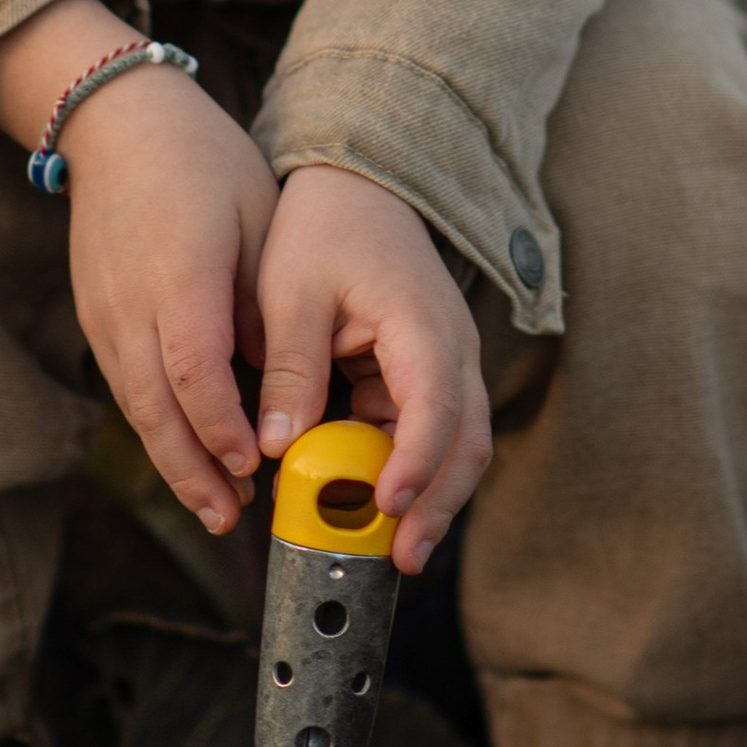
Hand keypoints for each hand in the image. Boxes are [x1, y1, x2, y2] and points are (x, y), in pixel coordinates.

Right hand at [61, 70, 280, 532]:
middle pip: (154, 407)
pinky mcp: (95, 315)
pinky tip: (187, 452)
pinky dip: (156, 426)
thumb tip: (271, 379)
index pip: (192, 369)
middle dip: (192, 471)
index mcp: (179, 275)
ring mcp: (104, 313)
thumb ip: (261, 301)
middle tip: (230, 519)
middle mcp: (130, 304)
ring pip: (134, 405)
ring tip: (215, 506)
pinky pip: (125, 384)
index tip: (251, 465)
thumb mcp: (255, 218)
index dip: (219, 425)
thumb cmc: (204, 163)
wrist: (119, 124)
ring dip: (172, 460)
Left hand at [253, 166, 491, 574]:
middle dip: (439, 504)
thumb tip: (278, 447)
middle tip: (402, 560)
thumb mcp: (291, 293)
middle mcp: (451, 349)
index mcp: (420, 323)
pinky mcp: (426, 376)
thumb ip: (291, 368)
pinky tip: (372, 508)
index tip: (386, 503)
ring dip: (429, 498)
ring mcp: (446, 364)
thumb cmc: (324, 230)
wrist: (357, 186)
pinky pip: (429, 435)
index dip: (417, 461)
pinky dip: (408, 473)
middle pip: (468, 441)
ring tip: (392, 554)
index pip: (437, 404)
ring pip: (457, 445)